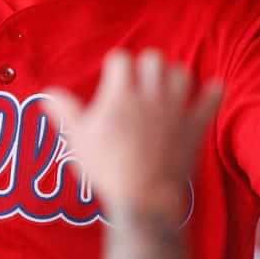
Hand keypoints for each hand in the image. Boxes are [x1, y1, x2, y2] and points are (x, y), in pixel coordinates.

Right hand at [45, 49, 222, 213]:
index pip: (121, 58)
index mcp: (121, 94)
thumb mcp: (79, 139)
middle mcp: (150, 96)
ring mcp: (175, 110)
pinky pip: (211, 99)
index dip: (117, 65)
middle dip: (146, 66)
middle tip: (141, 83)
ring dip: (174, 77)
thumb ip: (65, 111)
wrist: (143, 200)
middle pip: (154, 59)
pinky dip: (212, 93)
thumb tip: (47, 94)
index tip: (114, 77)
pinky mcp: (195, 127)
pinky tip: (211, 90)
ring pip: (182, 73)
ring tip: (166, 89)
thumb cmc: (107, 169)